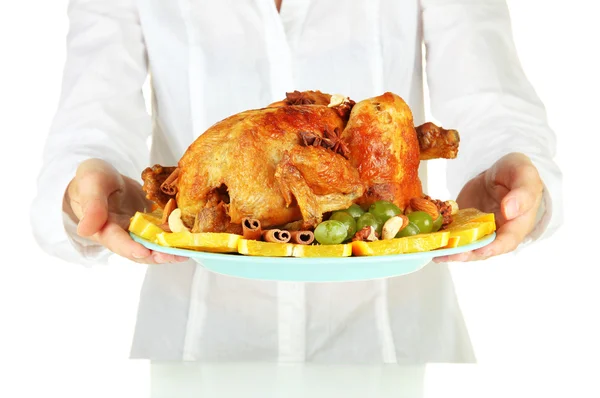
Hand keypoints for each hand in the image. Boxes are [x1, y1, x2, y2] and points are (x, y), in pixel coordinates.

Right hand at [65, 158, 187, 263]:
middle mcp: (123, 235)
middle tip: (173, 255)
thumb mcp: (90, 184)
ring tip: (185, 252)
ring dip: (169, 251)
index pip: (117, 242)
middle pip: (139, 251)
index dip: (130, 248)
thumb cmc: (92, 180)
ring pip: (154, 246)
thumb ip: (91, 205)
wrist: (103, 178)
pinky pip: (164, 233)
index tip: (143, 251)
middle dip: (157, 255)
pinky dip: (176, 237)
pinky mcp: (151, 224)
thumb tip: (85, 229)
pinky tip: (190, 238)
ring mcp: (139, 231)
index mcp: (104, 228)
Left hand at [434, 152, 543, 262]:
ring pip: (466, 245)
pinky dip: (442, 239)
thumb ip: (522, 192)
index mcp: (518, 224)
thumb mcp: (524, 175)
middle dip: (466, 253)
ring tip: (435, 252)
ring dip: (451, 250)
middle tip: (451, 254)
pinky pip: (453, 234)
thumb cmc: (517, 173)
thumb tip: (510, 210)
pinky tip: (427, 243)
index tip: (481, 250)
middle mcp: (498, 233)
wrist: (499, 172)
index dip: (494, 247)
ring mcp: (479, 230)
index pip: (508, 241)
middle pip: (483, 249)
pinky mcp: (464, 225)